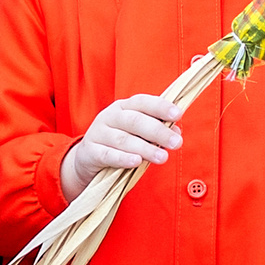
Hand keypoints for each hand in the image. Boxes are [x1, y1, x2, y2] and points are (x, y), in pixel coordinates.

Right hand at [60, 94, 183, 197]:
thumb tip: (177, 132)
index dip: (160, 107)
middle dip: (158, 131)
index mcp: (123, 107)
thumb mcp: (137, 133)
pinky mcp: (90, 151)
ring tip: (163, 157)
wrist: (87, 158)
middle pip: (135, 121)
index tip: (177, 115)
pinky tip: (136, 162)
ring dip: (145, 148)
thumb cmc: (119, 142)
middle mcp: (110, 116)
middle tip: (176, 143)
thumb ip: (156, 131)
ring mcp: (98, 133)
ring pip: (123, 139)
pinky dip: (122, 158)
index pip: (142, 102)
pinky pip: (107, 155)